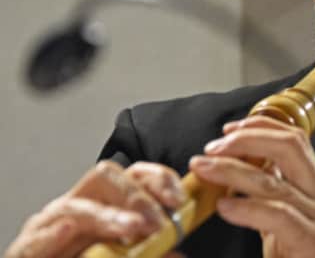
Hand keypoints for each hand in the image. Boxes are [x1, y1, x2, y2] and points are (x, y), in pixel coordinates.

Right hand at [5, 161, 186, 257]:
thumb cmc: (89, 257)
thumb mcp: (126, 255)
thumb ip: (152, 252)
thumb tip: (178, 256)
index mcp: (106, 203)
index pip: (135, 174)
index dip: (159, 180)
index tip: (179, 200)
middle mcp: (79, 205)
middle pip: (105, 177)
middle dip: (136, 196)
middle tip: (158, 223)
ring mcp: (50, 224)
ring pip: (75, 206)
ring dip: (106, 216)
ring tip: (131, 228)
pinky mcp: (26, 248)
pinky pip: (36, 237)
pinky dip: (52, 235)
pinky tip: (68, 231)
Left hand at [189, 116, 314, 257]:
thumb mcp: (283, 228)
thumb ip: (269, 199)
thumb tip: (239, 174)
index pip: (294, 140)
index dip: (260, 127)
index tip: (228, 130)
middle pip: (291, 146)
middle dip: (248, 138)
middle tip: (213, 147)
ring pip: (277, 180)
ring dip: (233, 170)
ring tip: (204, 169)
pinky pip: (281, 216)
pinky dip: (249, 208)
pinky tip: (226, 207)